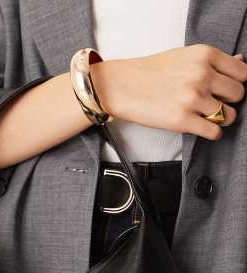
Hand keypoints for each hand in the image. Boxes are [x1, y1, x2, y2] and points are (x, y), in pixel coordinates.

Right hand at [90, 44, 246, 139]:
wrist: (122, 86)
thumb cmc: (151, 72)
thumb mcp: (184, 56)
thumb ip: (212, 61)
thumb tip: (241, 61)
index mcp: (205, 55)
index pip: (241, 72)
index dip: (235, 82)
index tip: (225, 89)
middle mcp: (202, 75)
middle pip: (237, 94)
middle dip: (229, 101)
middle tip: (215, 103)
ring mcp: (193, 98)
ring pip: (228, 115)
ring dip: (220, 118)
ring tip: (206, 117)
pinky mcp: (183, 120)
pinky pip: (214, 131)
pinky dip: (212, 133)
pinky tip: (201, 127)